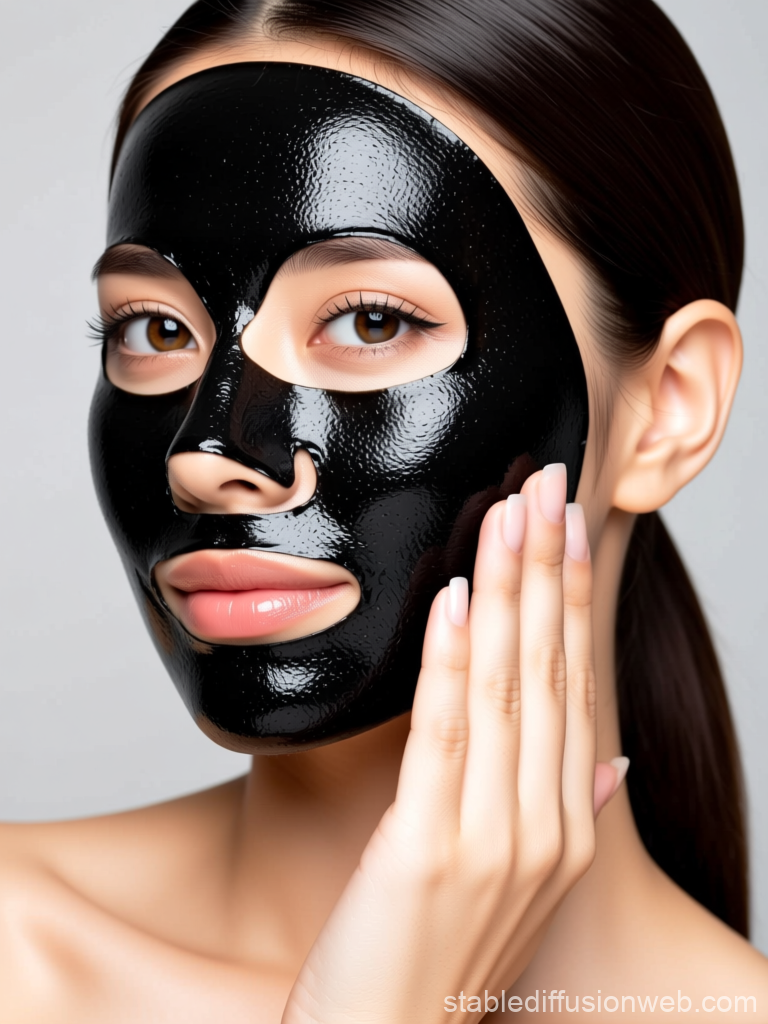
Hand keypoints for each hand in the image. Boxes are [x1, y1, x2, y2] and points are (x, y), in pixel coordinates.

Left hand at [282, 465, 625, 1023]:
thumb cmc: (443, 949)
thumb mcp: (521, 882)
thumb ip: (568, 810)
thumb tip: (612, 762)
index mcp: (568, 823)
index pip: (576, 684)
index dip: (573, 598)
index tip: (568, 525)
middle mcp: (547, 823)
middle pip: (551, 669)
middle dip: (549, 568)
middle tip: (547, 483)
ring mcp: (496, 838)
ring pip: (509, 687)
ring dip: (511, 590)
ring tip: (511, 511)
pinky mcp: (429, 848)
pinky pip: (448, 733)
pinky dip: (453, 660)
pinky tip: (456, 597)